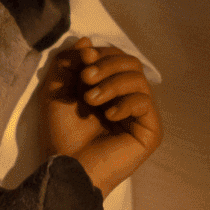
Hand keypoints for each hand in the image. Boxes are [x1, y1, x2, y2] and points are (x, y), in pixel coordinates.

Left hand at [42, 37, 163, 195]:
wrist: (67, 168)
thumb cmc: (62, 135)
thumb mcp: (57, 91)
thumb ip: (69, 64)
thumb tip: (87, 41)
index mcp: (109, 89)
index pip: (117, 58)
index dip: (102, 54)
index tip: (83, 59)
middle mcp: (128, 100)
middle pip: (131, 63)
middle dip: (107, 65)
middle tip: (86, 78)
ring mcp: (141, 116)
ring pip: (139, 79)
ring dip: (112, 84)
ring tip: (90, 99)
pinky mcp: (151, 131)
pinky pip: (145, 102)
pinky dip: (125, 103)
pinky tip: (109, 115)